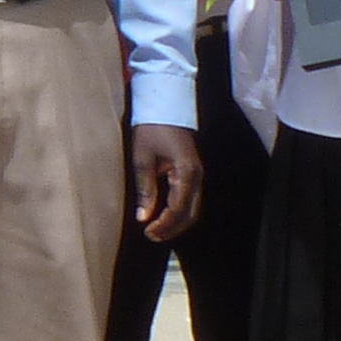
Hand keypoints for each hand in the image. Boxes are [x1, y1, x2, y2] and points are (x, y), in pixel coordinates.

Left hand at [131, 123, 203, 244]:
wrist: (165, 104)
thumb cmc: (152, 128)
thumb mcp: (143, 158)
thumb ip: (145, 189)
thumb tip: (143, 217)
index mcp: (186, 172)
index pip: (178, 208)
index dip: (164, 224)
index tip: (148, 233)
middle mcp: (197, 176)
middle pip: (191, 213)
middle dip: (173, 228)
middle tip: (152, 236)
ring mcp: (197, 174)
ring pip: (193, 208)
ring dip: (177, 222)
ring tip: (157, 231)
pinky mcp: (193, 172)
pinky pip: (191, 199)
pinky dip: (180, 212)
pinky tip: (165, 216)